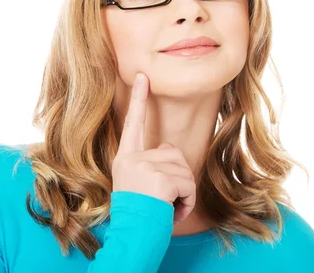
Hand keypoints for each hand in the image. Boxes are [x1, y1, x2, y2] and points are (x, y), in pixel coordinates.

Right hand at [111, 72, 196, 223]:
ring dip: (184, 191)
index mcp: (125, 158)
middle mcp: (132, 158)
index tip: (143, 75)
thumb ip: (149, 163)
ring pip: (184, 168)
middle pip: (173, 151)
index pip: (133, 123)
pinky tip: (173, 211)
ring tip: (167, 206)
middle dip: (178, 177)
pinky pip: (188, 183)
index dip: (138, 99)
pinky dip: (187, 201)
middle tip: (163, 198)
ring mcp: (144, 167)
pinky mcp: (159, 178)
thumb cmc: (138, 215)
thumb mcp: (136, 184)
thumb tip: (169, 150)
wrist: (132, 238)